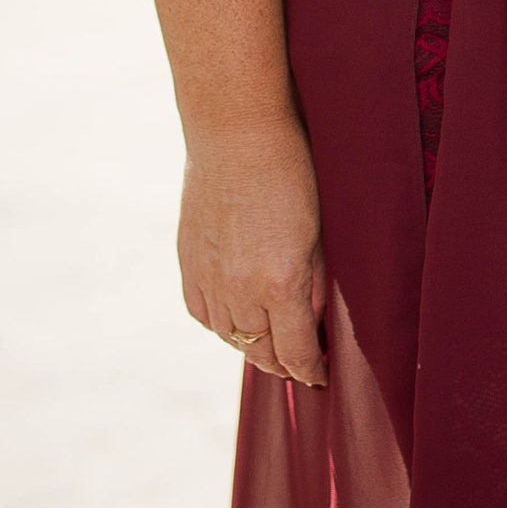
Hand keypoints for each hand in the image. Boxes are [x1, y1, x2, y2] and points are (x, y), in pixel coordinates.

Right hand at [179, 121, 328, 387]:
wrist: (234, 131)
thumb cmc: (291, 171)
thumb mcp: (318, 231)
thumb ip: (313, 283)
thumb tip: (312, 324)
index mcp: (280, 283)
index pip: (295, 352)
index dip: (309, 370)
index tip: (319, 376)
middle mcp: (240, 290)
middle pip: (261, 351)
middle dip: (282, 363)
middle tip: (298, 366)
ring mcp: (208, 278)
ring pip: (229, 336)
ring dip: (251, 345)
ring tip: (270, 345)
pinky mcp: (187, 263)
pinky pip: (202, 313)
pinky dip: (220, 324)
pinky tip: (235, 320)